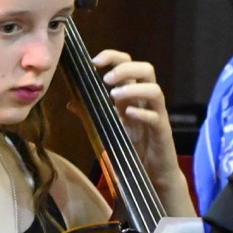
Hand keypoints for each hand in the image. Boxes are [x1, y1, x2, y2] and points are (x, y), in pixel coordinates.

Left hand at [94, 49, 178, 184]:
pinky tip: (127, 114)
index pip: (129, 65)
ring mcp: (156, 116)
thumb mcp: (106, 127)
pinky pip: (156, 118)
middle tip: (106, 79)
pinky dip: (142, 113)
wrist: (150, 175)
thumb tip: (71, 103)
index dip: (114, 57)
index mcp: (132, 96)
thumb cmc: (130, 148)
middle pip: (147, 70)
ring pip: (155, 90)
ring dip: (134, 88)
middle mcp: (145, 102)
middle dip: (126, 68)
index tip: (94, 61)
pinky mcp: (162, 133)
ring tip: (114, 95)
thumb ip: (91, 114)